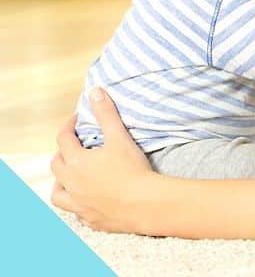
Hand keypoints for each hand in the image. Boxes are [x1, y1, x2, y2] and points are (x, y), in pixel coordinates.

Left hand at [50, 87, 155, 233]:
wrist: (144, 204)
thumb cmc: (132, 170)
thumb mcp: (119, 137)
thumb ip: (106, 114)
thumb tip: (95, 91)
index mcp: (76, 162)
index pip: (63, 139)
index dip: (68, 126)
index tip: (76, 120)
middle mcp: (71, 183)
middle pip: (56, 165)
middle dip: (62, 152)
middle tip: (75, 146)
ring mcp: (78, 203)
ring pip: (57, 193)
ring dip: (60, 183)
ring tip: (69, 177)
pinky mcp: (90, 218)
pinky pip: (75, 211)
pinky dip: (76, 203)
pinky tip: (86, 200)